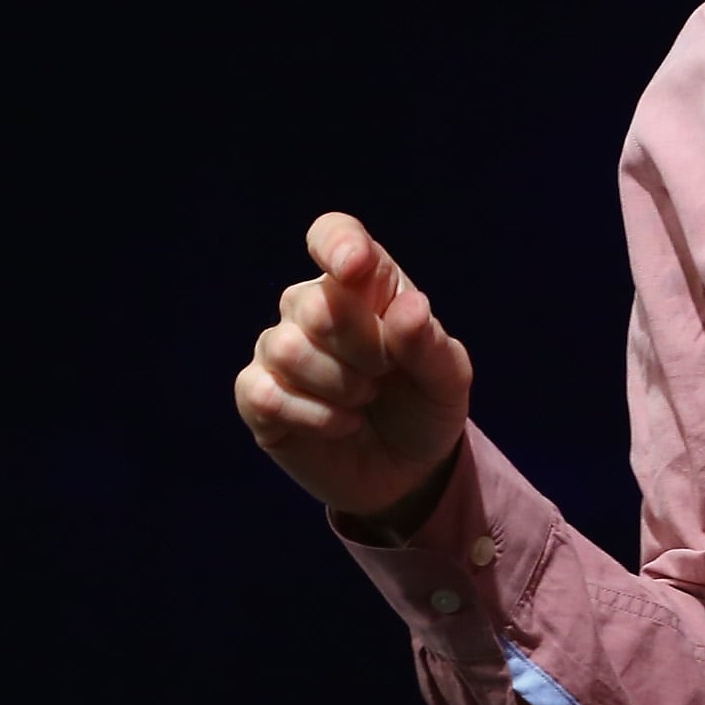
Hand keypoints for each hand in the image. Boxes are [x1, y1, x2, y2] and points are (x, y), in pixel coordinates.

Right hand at [235, 211, 473, 525]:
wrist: (409, 468)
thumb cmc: (426, 404)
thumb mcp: (447, 377)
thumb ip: (429, 342)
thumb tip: (408, 307)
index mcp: (364, 282)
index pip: (333, 236)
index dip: (337, 244)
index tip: (355, 269)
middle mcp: (313, 304)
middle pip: (314, 304)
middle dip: (362, 348)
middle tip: (385, 374)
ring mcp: (279, 348)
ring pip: (286, 349)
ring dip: (339, 386)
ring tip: (365, 400)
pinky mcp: (257, 395)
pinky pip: (265, 394)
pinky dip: (313, 417)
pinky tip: (341, 425)